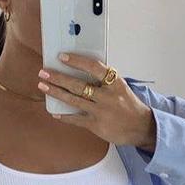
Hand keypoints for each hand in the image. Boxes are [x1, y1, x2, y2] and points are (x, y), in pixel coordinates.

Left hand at [37, 53, 156, 150]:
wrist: (141, 127)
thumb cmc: (129, 105)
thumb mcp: (120, 88)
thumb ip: (104, 81)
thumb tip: (80, 71)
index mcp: (115, 83)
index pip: (94, 67)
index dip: (77, 61)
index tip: (62, 57)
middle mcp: (108, 96)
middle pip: (78, 85)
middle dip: (58, 78)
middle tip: (44, 72)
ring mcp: (101, 111)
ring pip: (74, 100)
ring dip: (56, 92)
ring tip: (43, 86)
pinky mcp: (97, 125)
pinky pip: (76, 119)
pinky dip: (64, 115)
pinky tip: (54, 111)